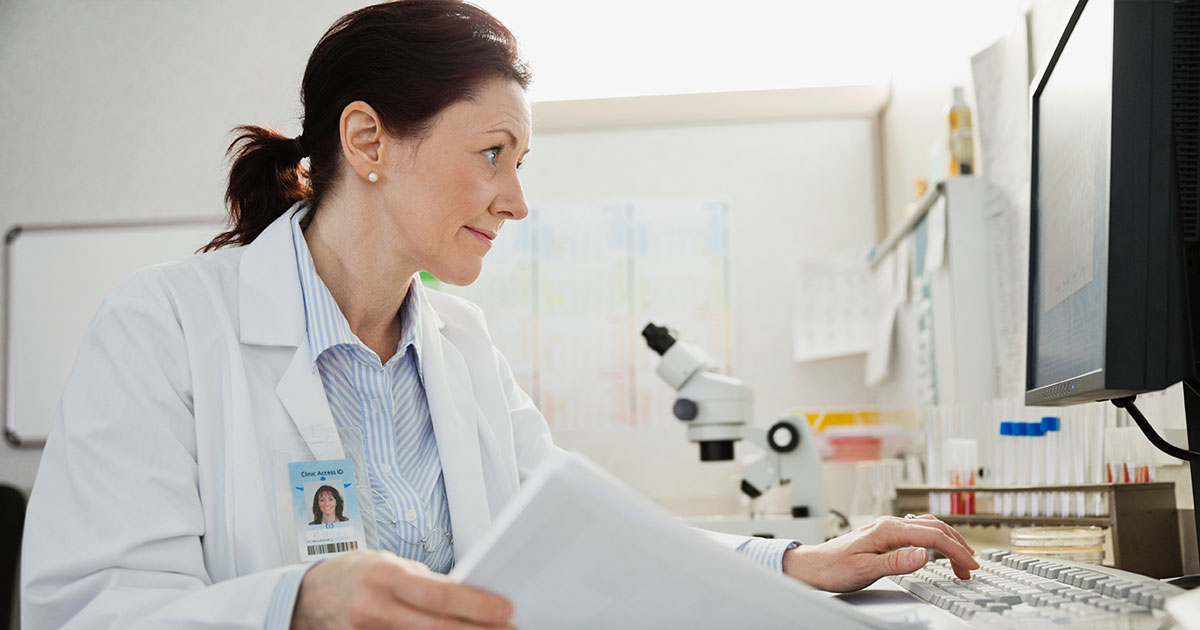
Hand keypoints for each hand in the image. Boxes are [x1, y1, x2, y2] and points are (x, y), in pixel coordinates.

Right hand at [292, 550, 513, 629]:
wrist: (311, 595)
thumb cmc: (357, 575)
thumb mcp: (392, 566)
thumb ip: (427, 584)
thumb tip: (470, 596)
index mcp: (385, 576)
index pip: (439, 595)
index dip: (476, 605)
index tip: (505, 611)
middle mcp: (374, 608)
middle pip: (436, 629)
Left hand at [781, 514, 978, 592]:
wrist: (813, 565)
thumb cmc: (834, 568)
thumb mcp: (865, 570)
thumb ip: (896, 562)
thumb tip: (924, 554)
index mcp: (886, 530)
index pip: (931, 536)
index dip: (954, 550)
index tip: (968, 565)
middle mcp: (888, 524)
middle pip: (934, 527)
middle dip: (957, 546)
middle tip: (970, 567)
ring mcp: (887, 528)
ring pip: (927, 527)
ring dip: (948, 541)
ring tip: (961, 561)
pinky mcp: (885, 535)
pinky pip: (918, 532)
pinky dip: (935, 540)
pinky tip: (939, 551)